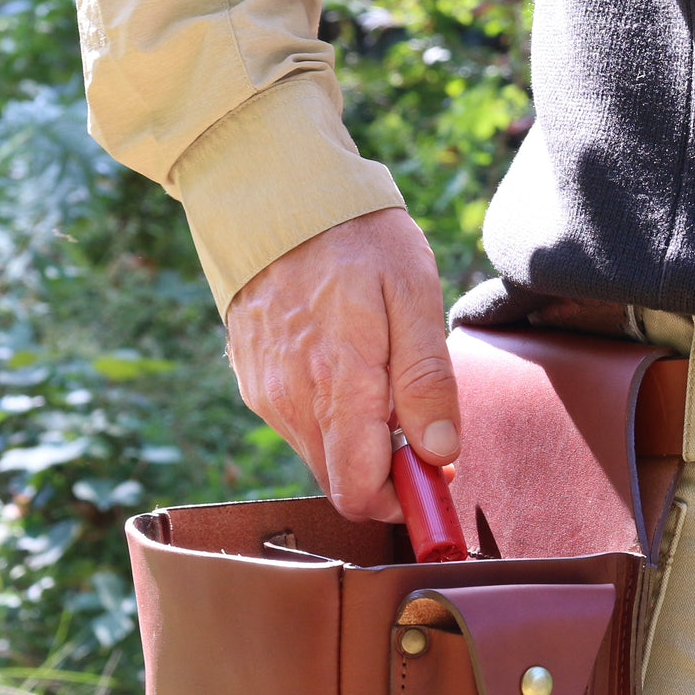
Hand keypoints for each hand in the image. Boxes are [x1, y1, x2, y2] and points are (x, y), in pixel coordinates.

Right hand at [225, 207, 457, 521]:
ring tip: (388, 386)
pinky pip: (301, 429)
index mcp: (337, 385)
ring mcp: (267, 395)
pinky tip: (352, 372)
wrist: (275, 192)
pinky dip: (334, 421)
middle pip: (342, 484)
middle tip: (422, 432)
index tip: (435, 478)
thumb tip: (440, 453)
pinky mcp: (254, 384)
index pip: (360, 492)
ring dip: (361, 447)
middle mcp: (292, 401)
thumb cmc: (356, 238)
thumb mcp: (414, 296)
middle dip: (388, 476)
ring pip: (322, 459)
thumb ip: (428, 381)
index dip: (403, 501)